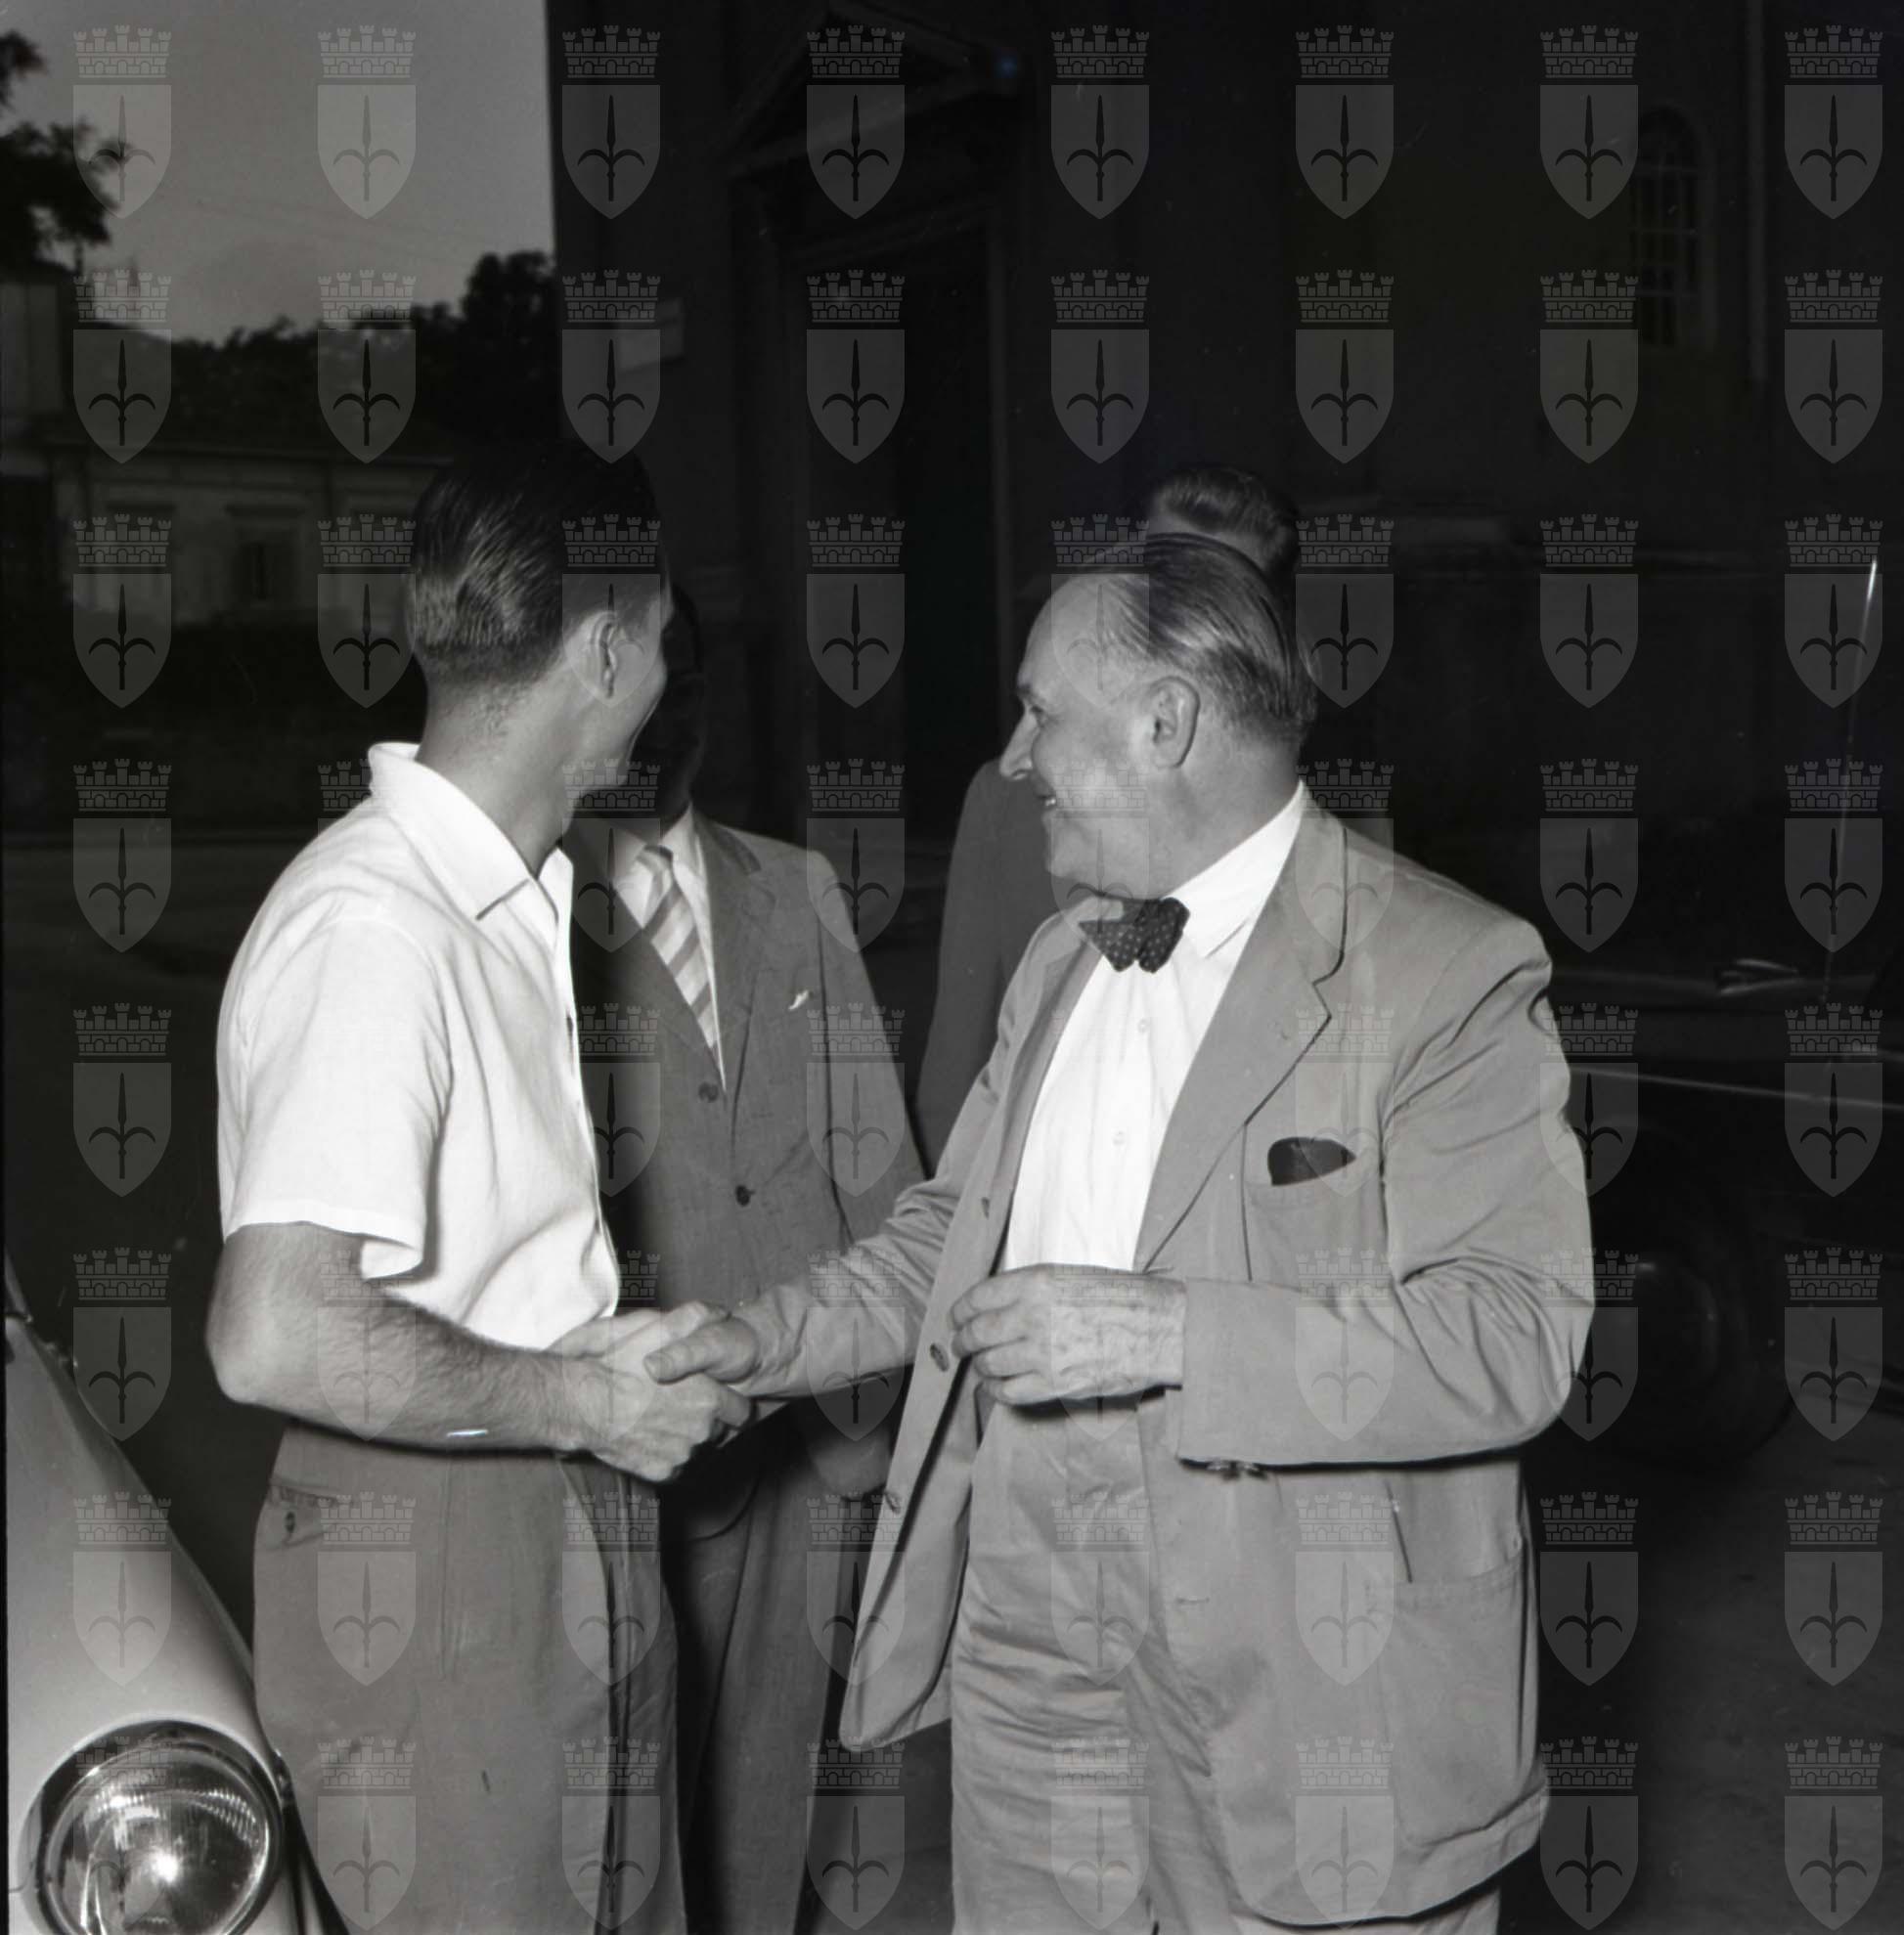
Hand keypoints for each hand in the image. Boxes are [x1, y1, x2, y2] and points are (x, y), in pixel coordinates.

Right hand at [553, 1303, 750, 1481]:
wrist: (583, 1404)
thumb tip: (719, 1312)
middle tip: (681, 1406)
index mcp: (709, 1399)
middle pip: (718, 1431)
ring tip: (661, 1420)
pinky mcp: (661, 1472)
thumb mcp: (659, 1332)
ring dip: (686, 1438)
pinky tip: (649, 1438)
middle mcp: (701, 1431)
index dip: (730, 1402)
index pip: (741, 1410)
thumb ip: (694, 1319)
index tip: (715, 1396)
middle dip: (706, 1420)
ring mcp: (682, 1455)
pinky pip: (674, 1465)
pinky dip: (666, 1455)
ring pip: (696, 1449)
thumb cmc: (621, 1367)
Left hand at [947, 1266, 1184, 1406]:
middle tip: (959, 1346)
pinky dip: (996, 1390)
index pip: (978, 1297)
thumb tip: (998, 1306)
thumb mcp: (1070, 1277)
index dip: (960, 1311)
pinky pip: (1009, 1391)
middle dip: (962, 1341)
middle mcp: (1033, 1315)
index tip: (955, 1319)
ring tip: (981, 1366)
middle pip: (977, 1333)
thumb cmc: (1121, 1298)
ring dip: (980, 1366)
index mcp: (1036, 1283)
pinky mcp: (1054, 1384)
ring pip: (990, 1364)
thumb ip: (1031, 1290)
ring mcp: (1042, 1353)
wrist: (1159, 1328)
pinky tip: (997, 1387)